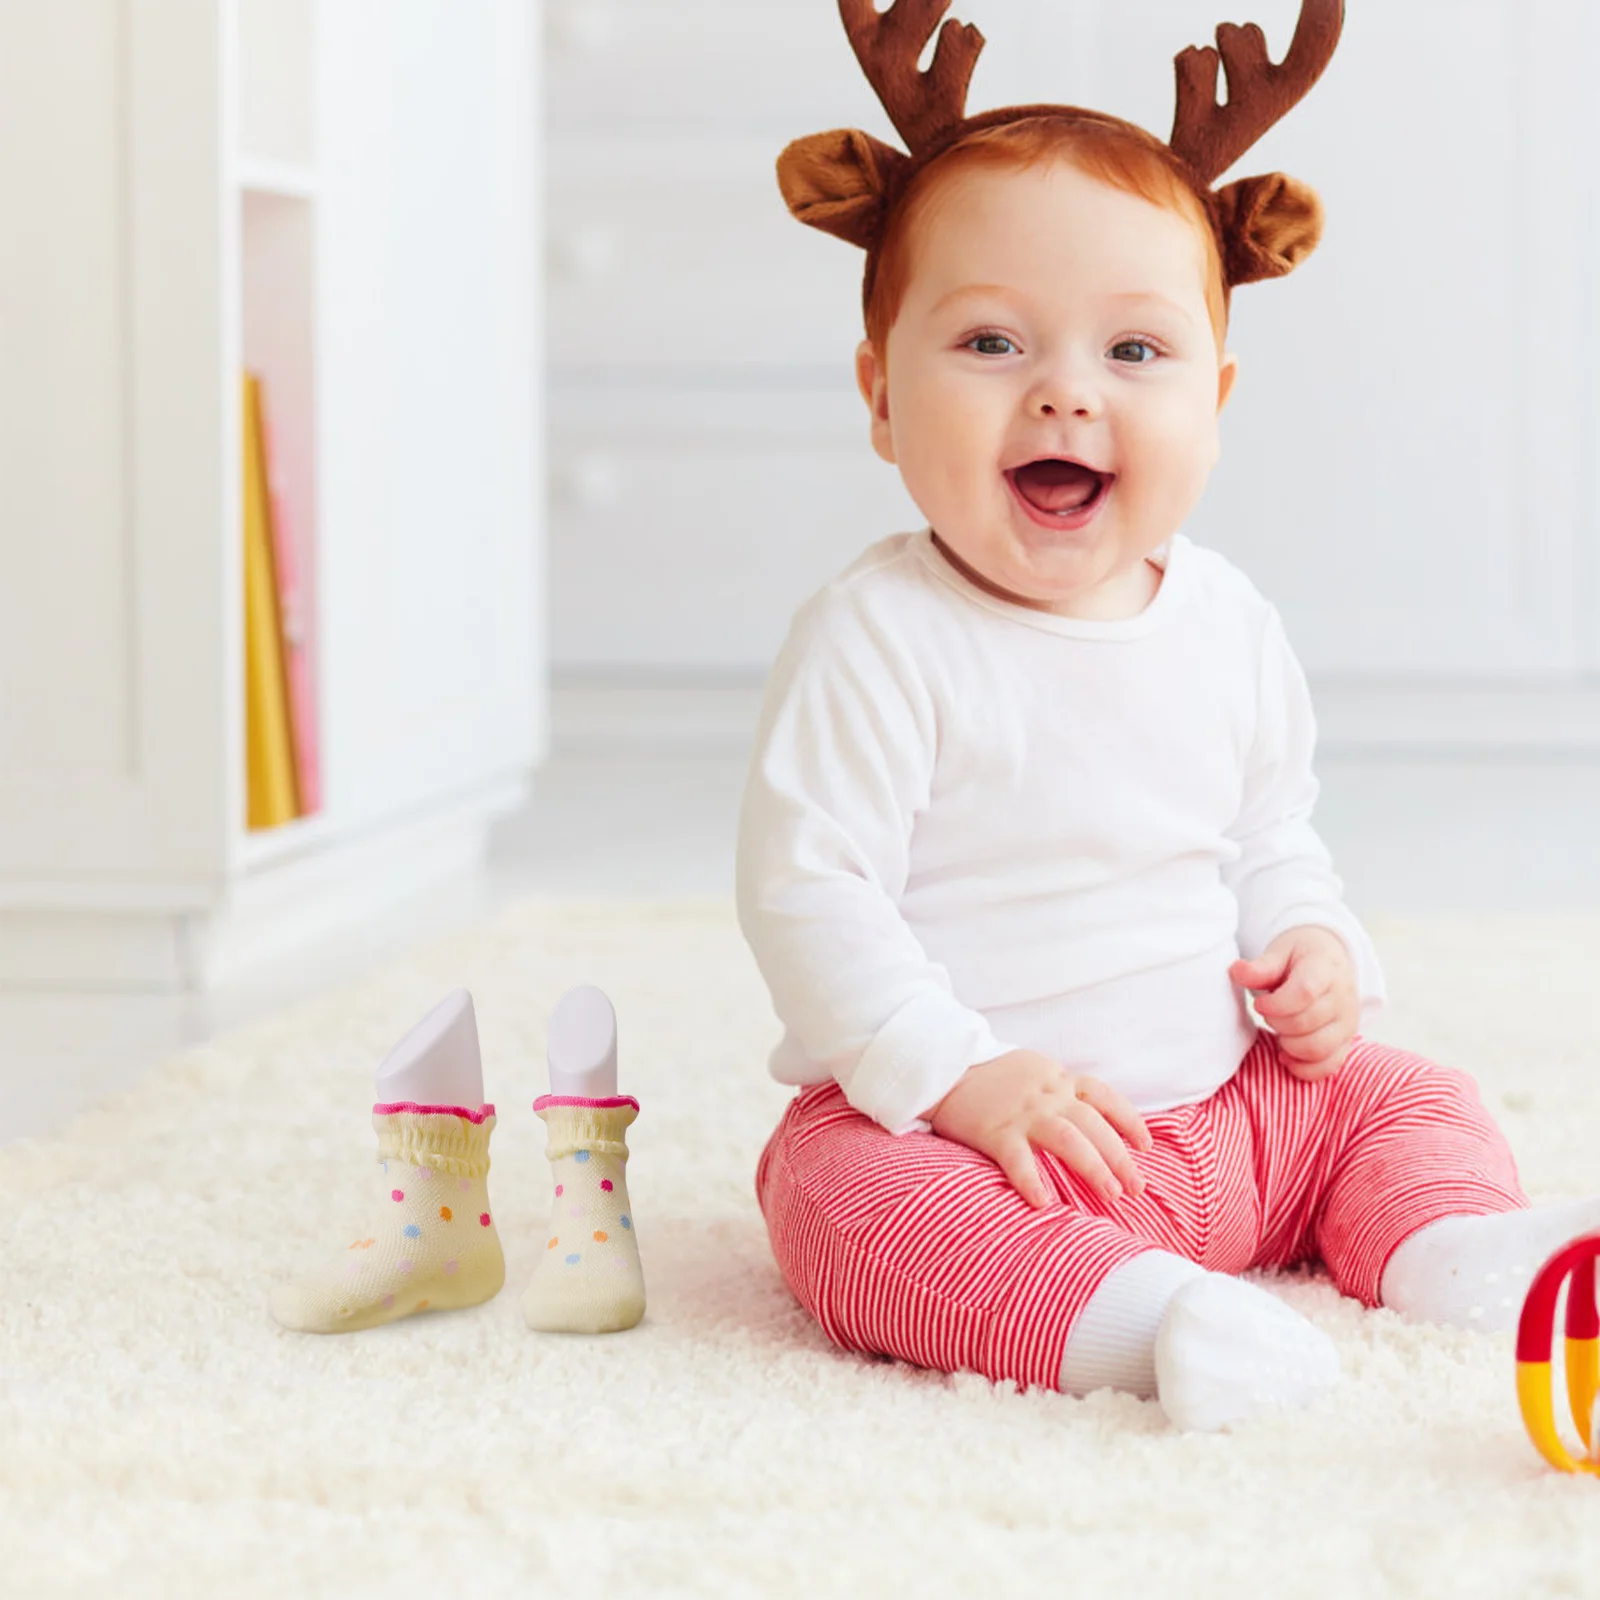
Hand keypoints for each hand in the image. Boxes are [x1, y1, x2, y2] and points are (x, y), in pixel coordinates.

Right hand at [921, 1049, 1151, 1209]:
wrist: (942, 1066)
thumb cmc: (989, 1074)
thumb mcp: (1033, 1069)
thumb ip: (1059, 1088)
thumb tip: (1087, 1117)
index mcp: (1057, 1078)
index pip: (1104, 1096)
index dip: (1129, 1121)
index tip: (1146, 1146)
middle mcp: (1047, 1094)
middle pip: (1095, 1125)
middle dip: (1121, 1157)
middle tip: (1136, 1187)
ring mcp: (1022, 1113)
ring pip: (1069, 1140)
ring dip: (1095, 1168)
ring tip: (1111, 1195)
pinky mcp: (994, 1131)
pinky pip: (1018, 1160)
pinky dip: (1032, 1181)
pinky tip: (1043, 1204)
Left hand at [1230, 925, 1358, 1081]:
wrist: (1330, 961)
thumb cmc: (1301, 956)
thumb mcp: (1280, 951)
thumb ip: (1261, 966)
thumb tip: (1237, 971)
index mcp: (1325, 968)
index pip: (1305, 992)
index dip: (1276, 1004)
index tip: (1259, 1003)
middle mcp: (1342, 997)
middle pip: (1306, 1023)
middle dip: (1276, 1022)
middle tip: (1268, 1013)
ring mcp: (1347, 1022)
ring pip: (1317, 1049)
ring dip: (1288, 1045)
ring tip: (1279, 1030)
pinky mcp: (1346, 1042)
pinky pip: (1328, 1066)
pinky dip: (1303, 1067)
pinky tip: (1286, 1055)